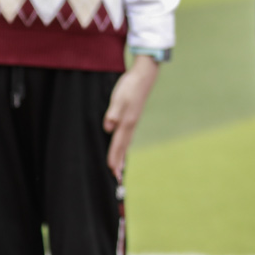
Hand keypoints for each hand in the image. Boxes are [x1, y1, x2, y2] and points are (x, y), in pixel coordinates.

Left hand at [104, 57, 160, 178]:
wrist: (145, 76)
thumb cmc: (130, 86)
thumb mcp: (118, 98)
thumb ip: (113, 113)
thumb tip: (109, 128)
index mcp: (127, 121)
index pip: (118, 144)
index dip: (114, 157)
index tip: (111, 170)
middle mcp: (131, 124)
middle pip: (123, 147)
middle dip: (119, 162)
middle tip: (117, 178)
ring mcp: (133, 121)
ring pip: (126, 142)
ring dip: (122, 155)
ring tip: (119, 167)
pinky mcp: (133, 116)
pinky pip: (127, 136)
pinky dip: (124, 145)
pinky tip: (123, 146)